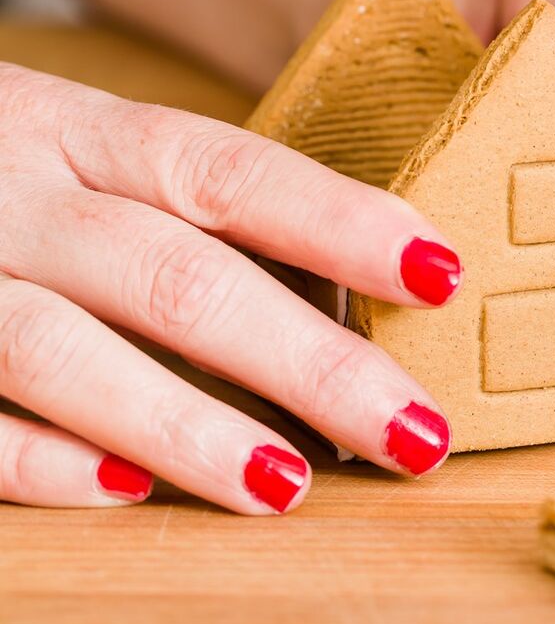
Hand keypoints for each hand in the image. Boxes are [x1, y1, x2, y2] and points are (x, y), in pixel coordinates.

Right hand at [0, 64, 461, 509]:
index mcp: (76, 128)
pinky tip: (123, 496)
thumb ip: (178, 199)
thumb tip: (348, 276)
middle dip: (305, 357)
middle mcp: (12, 191)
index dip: (337, 220)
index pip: (227, 168)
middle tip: (414, 430)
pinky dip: (39, 461)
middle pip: (172, 272)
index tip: (443, 271)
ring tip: (291, 483)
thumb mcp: (75, 144)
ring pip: (64, 351)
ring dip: (185, 426)